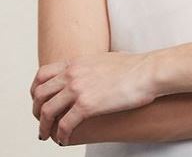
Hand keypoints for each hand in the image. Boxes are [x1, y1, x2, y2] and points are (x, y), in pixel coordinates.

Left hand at [30, 50, 156, 145]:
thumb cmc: (134, 67)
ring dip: (44, 126)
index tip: (38, 102)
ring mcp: (78, 89)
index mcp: (76, 62)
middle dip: (36, 111)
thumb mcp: (105, 59)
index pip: (42, 74)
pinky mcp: (88, 105)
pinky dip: (61, 135)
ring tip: (47, 135)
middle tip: (41, 123)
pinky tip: (64, 141)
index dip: (35, 91)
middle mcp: (73, 74)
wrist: (148, 71)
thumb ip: (91, 66)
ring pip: (47, 111)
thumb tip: (92, 71)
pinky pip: (64, 125)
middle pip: (40, 94)